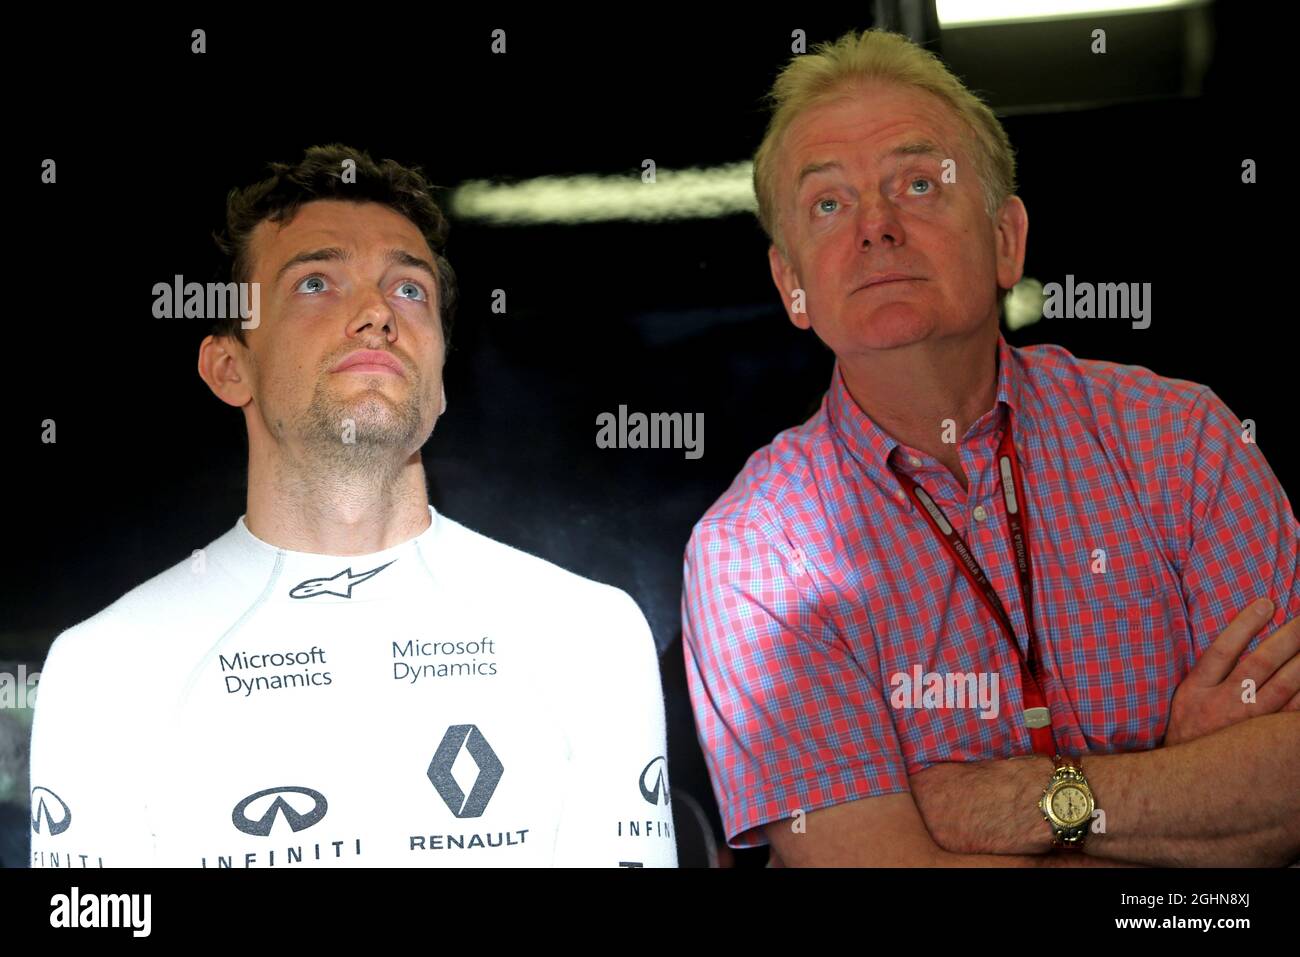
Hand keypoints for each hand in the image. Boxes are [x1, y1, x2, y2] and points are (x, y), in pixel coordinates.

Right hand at [1165, 597, 1299, 746]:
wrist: (1187, 779)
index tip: (1266, 603)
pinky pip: (1293, 714)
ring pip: (1284, 687)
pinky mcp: (1265, 739)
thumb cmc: (1188, 730)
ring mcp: (1247, 723)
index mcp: (1198, 689)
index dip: (1245, 624)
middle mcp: (1224, 704)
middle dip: (1288, 638)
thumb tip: (1234, 642)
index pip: (1223, 649)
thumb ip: (1207, 672)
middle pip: (1261, 664)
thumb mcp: (1185, 697)